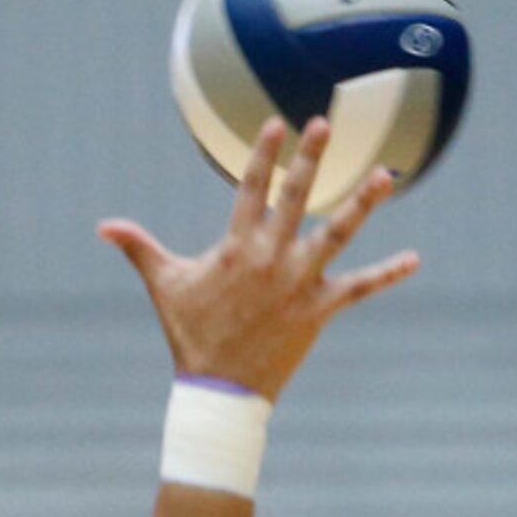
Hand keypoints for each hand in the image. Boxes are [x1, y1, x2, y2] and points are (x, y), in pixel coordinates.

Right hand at [98, 117, 417, 402]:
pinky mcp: (319, 311)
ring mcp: (298, 284)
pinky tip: (414, 259)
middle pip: (294, 199)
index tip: (277, 124)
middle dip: (310, 160)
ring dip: (362, 205)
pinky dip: (387, 274)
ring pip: (335, 235)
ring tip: (387, 175)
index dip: (263, 156)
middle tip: (325, 124)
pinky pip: (359, 288)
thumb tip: (102, 226)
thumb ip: (139, 248)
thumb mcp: (164, 286)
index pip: (251, 190)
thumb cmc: (191, 335)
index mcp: (236, 247)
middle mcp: (270, 259)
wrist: (220, 392)